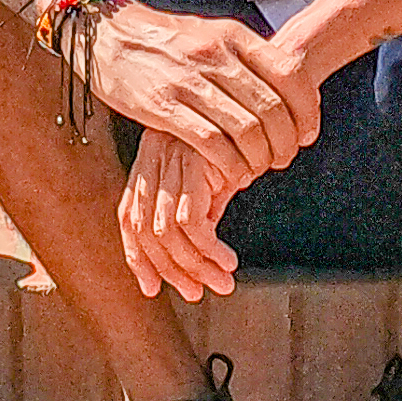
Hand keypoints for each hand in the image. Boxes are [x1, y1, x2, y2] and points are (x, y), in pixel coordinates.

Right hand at [90, 1, 318, 179]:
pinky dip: (231, 166)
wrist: (107, 34)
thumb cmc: (165, 41)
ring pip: (247, 130)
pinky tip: (233, 174)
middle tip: (284, 159)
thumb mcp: (211, 35)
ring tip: (258, 169)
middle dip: (287, 143)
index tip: (309, 133)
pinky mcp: (164, 108)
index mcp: (232, 35)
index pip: (290, 74)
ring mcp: (189, 81)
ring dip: (261, 159)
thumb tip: (289, 84)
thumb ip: (246, 57)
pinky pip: (212, 144)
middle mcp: (215, 55)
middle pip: (273, 109)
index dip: (308, 110)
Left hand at [118, 127, 243, 303]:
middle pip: (144, 228)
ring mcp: (170, 154)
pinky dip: (208, 250)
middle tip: (196, 293)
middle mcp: (154, 154)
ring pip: (166, 231)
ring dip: (195, 266)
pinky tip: (228, 261)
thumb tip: (196, 264)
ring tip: (222, 282)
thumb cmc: (246, 143)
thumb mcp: (215, 182)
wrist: (271, 107)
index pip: (130, 216)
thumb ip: (200, 213)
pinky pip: (190, 221)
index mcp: (151, 157)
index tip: (152, 288)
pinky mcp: (193, 159)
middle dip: (168, 269)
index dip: (137, 256)